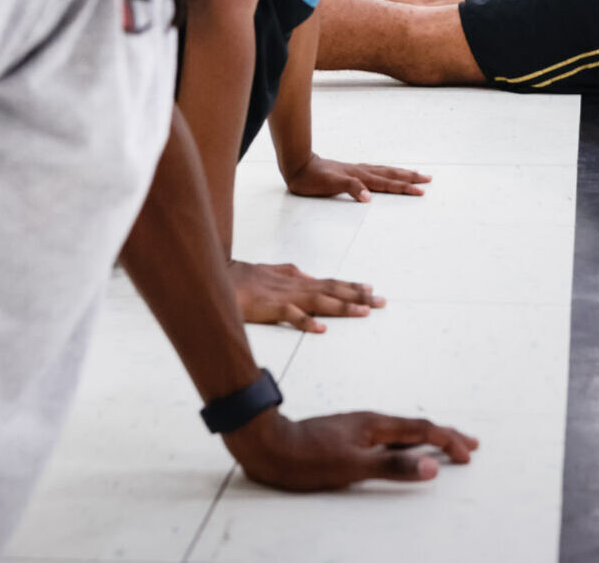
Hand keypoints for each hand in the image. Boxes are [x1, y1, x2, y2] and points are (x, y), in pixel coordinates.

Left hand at [223, 408, 478, 490]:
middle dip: (445, 436)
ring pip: (402, 433)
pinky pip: (387, 439)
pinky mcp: (346, 437)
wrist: (268, 446)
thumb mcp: (352, 466)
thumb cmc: (306, 459)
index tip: (467, 453)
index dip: (447, 440)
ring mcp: (357, 429)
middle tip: (470, 445)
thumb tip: (432, 467)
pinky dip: (405, 445)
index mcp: (375, 425)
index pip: (421, 430)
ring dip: (427, 439)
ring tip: (442, 445)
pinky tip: (400, 451)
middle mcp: (370, 422)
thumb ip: (392, 467)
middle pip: (416, 427)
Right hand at [230, 260, 382, 332]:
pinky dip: (306, 321)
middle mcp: (295, 286)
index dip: (350, 286)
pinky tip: (321, 328)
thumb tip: (308, 275)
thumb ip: (289, 272)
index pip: (329, 282)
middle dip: (358, 295)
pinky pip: (290, 315)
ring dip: (343, 306)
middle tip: (382, 301)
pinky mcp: (269, 307)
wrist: (215, 276)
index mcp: (295, 279)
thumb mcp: (268, 270)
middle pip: (332, 290)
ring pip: (320, 301)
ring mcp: (283, 296)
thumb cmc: (239, 277)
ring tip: (364, 311)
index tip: (371, 288)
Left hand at [284, 153, 429, 200]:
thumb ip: (352, 188)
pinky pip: (376, 172)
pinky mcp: (351, 172)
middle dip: (410, 178)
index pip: (388, 183)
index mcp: (361, 176)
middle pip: (391, 175)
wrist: (300, 166)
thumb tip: (369, 198)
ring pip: (385, 172)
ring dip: (401, 174)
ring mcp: (358, 171)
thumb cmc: (314, 178)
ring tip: (415, 174)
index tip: (421, 191)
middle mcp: (362, 172)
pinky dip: (386, 174)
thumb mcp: (332, 184)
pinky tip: (386, 175)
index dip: (405, 187)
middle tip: (428, 179)